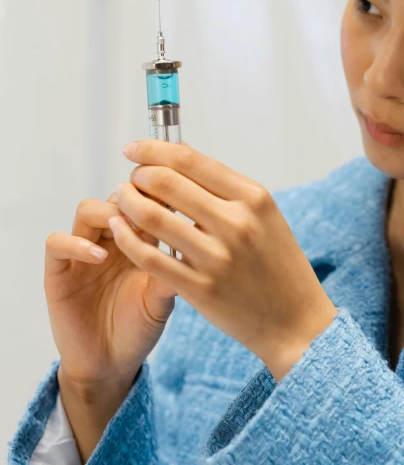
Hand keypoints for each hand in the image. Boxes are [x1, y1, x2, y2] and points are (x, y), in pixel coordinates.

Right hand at [45, 191, 178, 390]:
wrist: (110, 365)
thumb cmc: (140, 328)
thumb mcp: (162, 300)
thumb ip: (169, 272)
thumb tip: (189, 243)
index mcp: (136, 239)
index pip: (143, 200)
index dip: (156, 194)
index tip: (173, 197)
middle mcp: (109, 240)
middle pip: (115, 196)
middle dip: (133, 198)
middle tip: (149, 209)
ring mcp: (81, 253)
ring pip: (86, 210)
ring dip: (106, 213)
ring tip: (124, 229)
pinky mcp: (58, 273)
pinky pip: (57, 243)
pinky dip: (76, 243)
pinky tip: (99, 256)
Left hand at [110, 140, 338, 379]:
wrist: (295, 321)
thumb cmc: (277, 262)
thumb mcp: (263, 213)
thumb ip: (223, 184)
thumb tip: (180, 151)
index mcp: (252, 197)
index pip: (190, 160)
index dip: (154, 149)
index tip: (133, 149)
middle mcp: (236, 223)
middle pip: (166, 183)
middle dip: (138, 175)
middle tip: (131, 179)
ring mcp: (217, 258)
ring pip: (152, 217)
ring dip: (127, 202)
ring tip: (121, 199)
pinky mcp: (200, 289)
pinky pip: (150, 257)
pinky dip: (127, 238)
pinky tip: (119, 229)